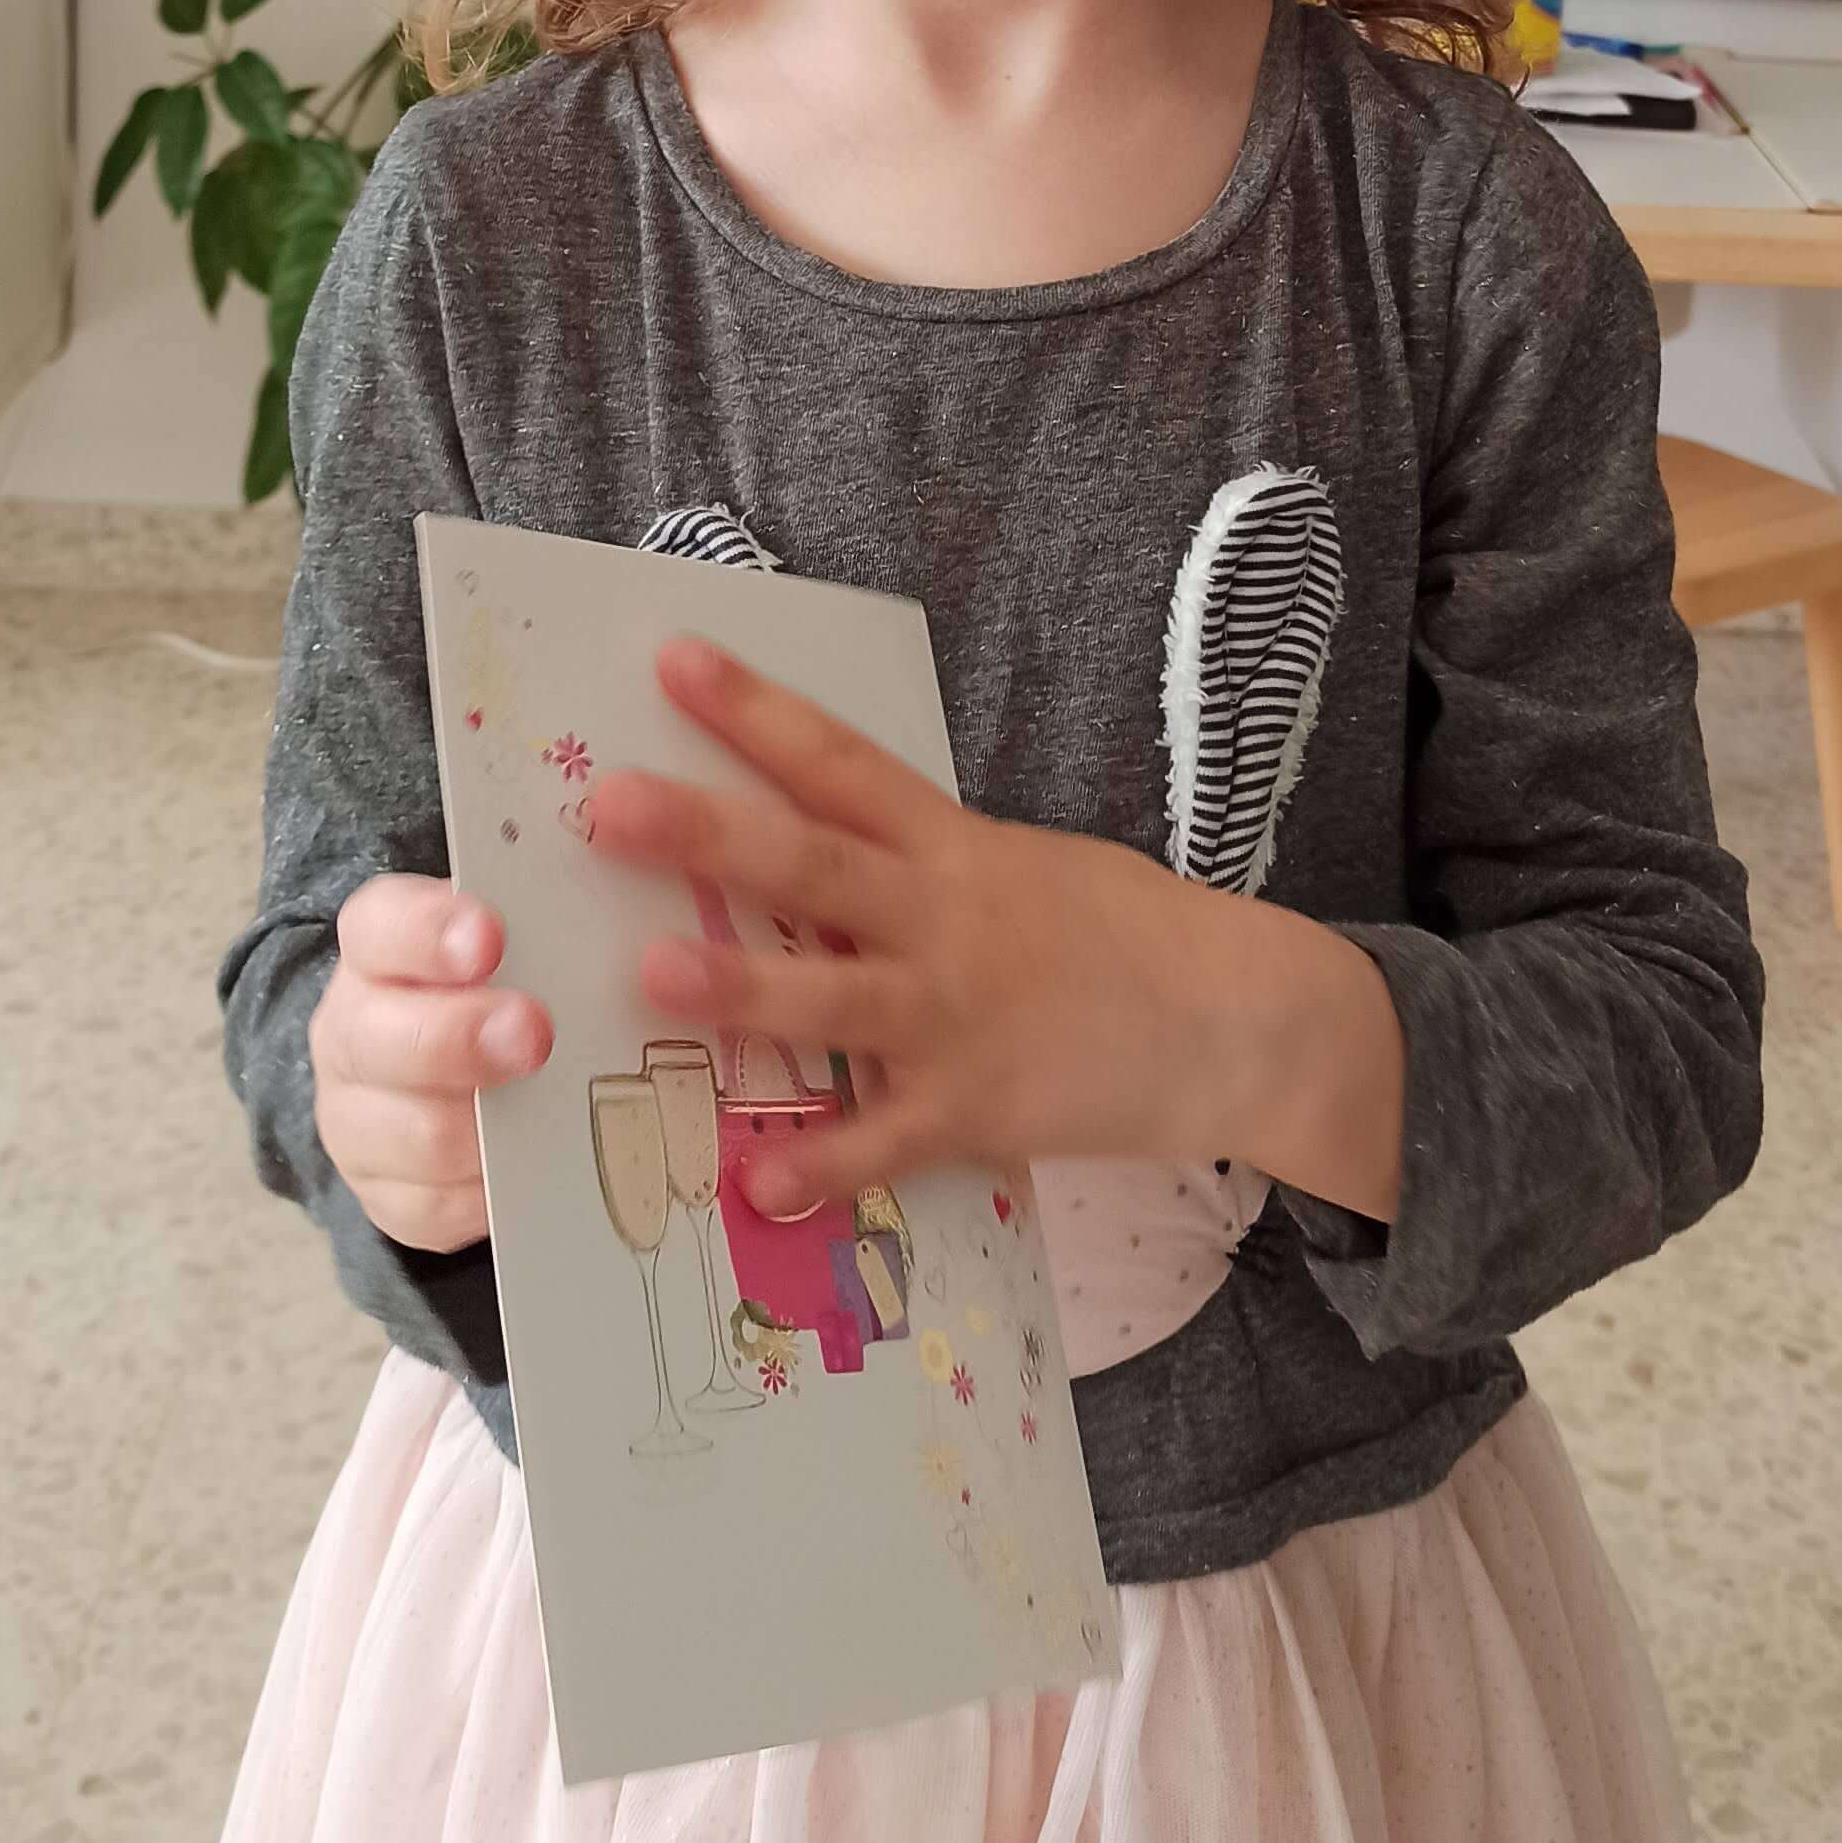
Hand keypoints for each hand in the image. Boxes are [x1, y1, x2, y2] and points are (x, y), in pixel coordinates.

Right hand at [310, 874, 551, 1254]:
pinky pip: (433, 1206)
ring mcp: (358, 1120)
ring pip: (410, 1133)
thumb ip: (543, 930)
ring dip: (482, 1128)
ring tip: (546, 1113)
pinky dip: (488, 1194)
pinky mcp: (386, 1194)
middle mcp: (352, 1032)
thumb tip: (629, 926)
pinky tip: (534, 1169)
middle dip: (460, 1039)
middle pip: (381, 1039)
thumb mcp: (511, 941)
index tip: (490, 937)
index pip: (382, 926)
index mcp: (376, 949)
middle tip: (534, 1033)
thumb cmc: (496, 988)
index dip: (429, 933)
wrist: (440, 1074)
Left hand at [580, 638, 1404, 1220]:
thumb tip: (815, 844)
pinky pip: (886, 1140)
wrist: (1233, 1019)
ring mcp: (958, 1014)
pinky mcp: (978, 1106)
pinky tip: (758, 1181)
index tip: (672, 661)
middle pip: (811, 864)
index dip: (755, 710)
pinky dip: (825, 1164)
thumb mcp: (1027, 867)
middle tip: (609, 804)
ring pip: (832, 996)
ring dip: (740, 988)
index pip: (840, 762)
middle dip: (707, 832)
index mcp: (955, 846)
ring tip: (651, 972)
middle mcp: (945, 918)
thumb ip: (924, 863)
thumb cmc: (1124, 935)